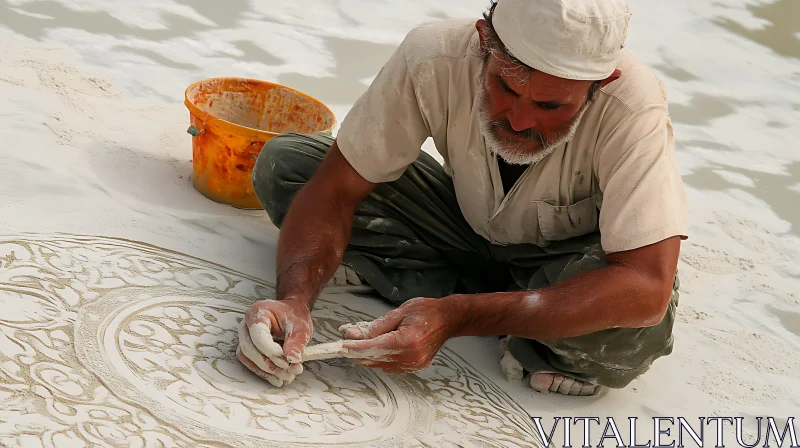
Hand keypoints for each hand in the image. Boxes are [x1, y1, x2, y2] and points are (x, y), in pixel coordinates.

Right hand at [237, 299, 311, 386]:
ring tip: (285, 378)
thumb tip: (293, 360)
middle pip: (249, 348)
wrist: (290, 312)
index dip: (272, 352)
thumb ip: (297, 342)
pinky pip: (249, 362)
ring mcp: (244, 336)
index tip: (287, 363)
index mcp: (258, 312)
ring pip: (247, 357)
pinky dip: (262, 372)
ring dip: (265, 371)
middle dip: (269, 365)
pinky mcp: (247, 347)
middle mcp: (246, 324)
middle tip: (288, 374)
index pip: (259, 336)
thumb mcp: (301, 326)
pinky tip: (277, 379)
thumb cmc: (294, 316)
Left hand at [339, 297, 459, 373]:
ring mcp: (413, 364)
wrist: (448, 319)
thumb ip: (376, 326)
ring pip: (380, 365)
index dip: (355, 347)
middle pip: (375, 358)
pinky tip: (377, 348)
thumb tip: (354, 334)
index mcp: (408, 340)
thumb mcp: (399, 312)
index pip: (374, 347)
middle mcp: (411, 356)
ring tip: (359, 342)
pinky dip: (379, 358)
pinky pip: (389, 366)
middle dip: (357, 351)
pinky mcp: (414, 367)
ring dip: (366, 355)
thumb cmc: (426, 311)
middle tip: (345, 340)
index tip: (341, 346)